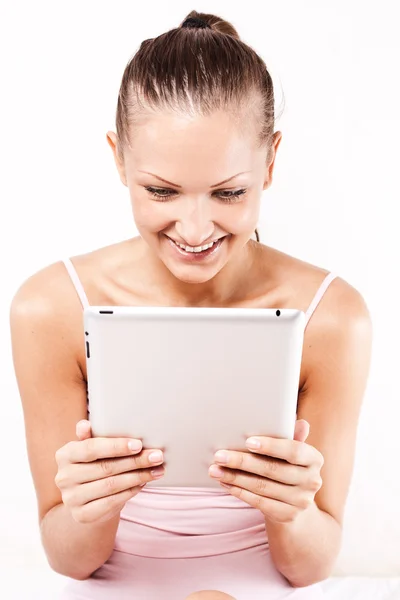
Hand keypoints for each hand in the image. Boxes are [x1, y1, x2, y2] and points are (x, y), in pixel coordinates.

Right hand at [54, 419, 164, 523]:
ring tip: (157, 470)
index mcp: (65, 455)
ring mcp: (71, 498)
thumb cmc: (94, 466)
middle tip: (157, 456)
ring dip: (138, 477)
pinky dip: (131, 491)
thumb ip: (90, 436)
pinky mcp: (82, 515)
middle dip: (135, 461)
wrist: (86, 501)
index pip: (91, 448)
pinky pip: (112, 502)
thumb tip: (84, 425)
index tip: (138, 445)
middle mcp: (64, 477)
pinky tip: (143, 483)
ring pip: (111, 485)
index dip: (116, 446)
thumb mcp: (92, 449)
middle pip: (105, 467)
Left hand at [208, 419, 323, 523]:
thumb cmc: (287, 466)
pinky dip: (239, 491)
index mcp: (314, 459)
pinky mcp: (288, 516)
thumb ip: (291, 436)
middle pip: (273, 470)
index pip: (294, 451)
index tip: (248, 442)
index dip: (271, 446)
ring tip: (215, 469)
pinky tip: (225, 483)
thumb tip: (299, 421)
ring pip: (262, 486)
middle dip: (242, 461)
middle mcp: (312, 481)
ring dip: (235, 477)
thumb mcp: (290, 451)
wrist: (295, 503)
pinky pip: (259, 502)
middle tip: (219, 455)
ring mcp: (301, 501)